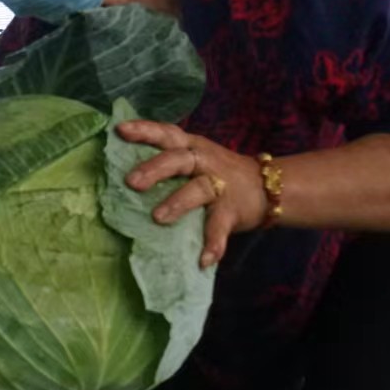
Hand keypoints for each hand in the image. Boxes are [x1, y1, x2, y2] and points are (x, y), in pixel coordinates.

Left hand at [118, 119, 269, 268]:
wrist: (269, 187)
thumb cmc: (219, 173)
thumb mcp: (196, 158)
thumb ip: (169, 161)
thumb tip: (121, 172)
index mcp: (192, 147)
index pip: (167, 133)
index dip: (145, 130)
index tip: (120, 130)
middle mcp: (205, 161)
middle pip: (179, 159)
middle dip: (155, 168)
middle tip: (131, 182)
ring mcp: (220, 186)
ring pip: (198, 190)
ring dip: (178, 203)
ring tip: (158, 218)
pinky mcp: (233, 210)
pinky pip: (221, 227)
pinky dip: (214, 244)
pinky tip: (204, 259)